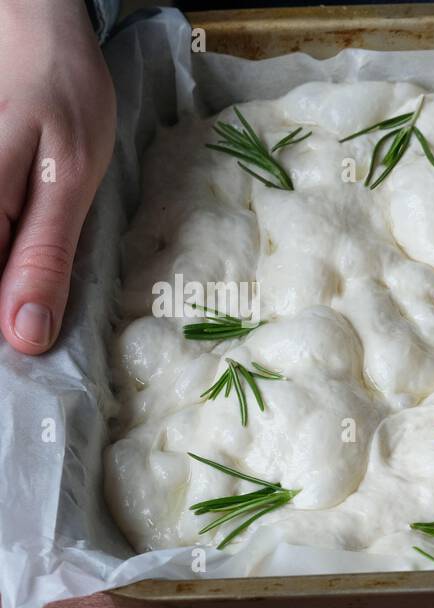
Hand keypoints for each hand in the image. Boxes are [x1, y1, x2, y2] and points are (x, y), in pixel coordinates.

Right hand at [0, 0, 115, 355]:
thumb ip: (43, 259)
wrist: (38, 34)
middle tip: (32, 367)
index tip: (24, 388)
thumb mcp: (69, 181)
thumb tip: (23, 338)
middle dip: (8, 323)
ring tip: (29, 326)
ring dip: (10, 301)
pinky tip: (19, 290)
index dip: (5, 348)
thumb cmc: (62, 98)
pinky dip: (10, 272)